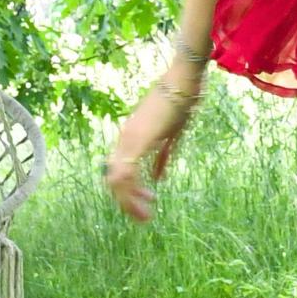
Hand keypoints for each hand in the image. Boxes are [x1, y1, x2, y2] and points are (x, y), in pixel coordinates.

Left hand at [103, 72, 201, 221]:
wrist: (183, 80)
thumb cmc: (181, 102)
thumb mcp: (172, 135)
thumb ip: (162, 158)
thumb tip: (157, 179)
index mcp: (131, 138)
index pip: (118, 172)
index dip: (128, 192)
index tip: (146, 204)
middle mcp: (124, 139)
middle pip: (113, 180)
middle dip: (126, 203)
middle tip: (143, 217)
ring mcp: (128, 139)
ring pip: (116, 180)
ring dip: (129, 201)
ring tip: (144, 216)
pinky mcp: (137, 139)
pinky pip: (126, 172)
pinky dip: (133, 191)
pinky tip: (147, 201)